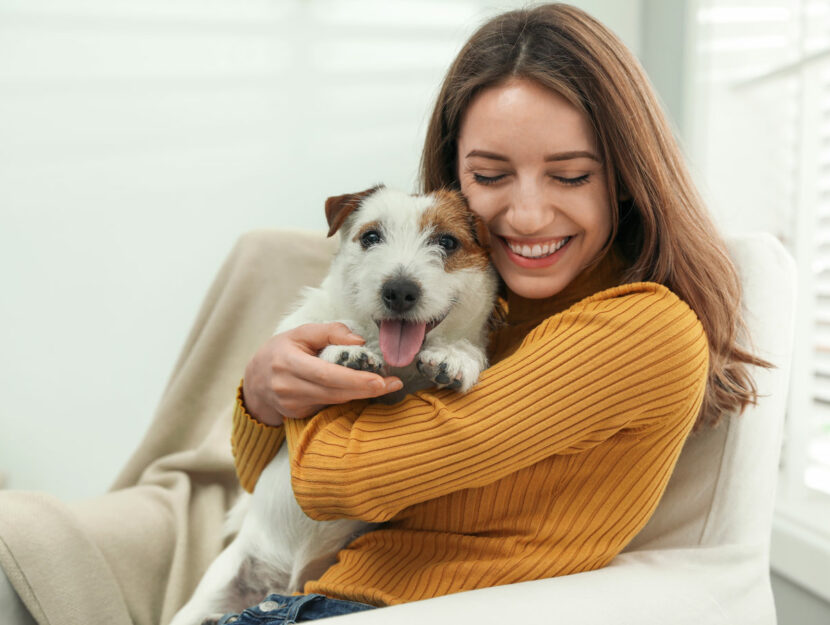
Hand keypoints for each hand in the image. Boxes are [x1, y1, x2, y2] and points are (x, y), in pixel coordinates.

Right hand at [242, 323, 402, 425]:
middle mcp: (288, 386)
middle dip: (366, 390)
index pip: (326, 374)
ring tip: (386, 385)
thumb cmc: (281, 350)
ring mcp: (292, 404)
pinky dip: (346, 398)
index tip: (379, 381)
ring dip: (361, 394)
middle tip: (393, 384)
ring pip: (334, 401)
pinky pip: (328, 405)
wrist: (255, 380)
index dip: (354, 380)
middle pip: (334, 392)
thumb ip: (330, 332)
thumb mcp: (300, 332)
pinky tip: (361, 390)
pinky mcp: (297, 414)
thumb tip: (359, 341)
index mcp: (287, 362)